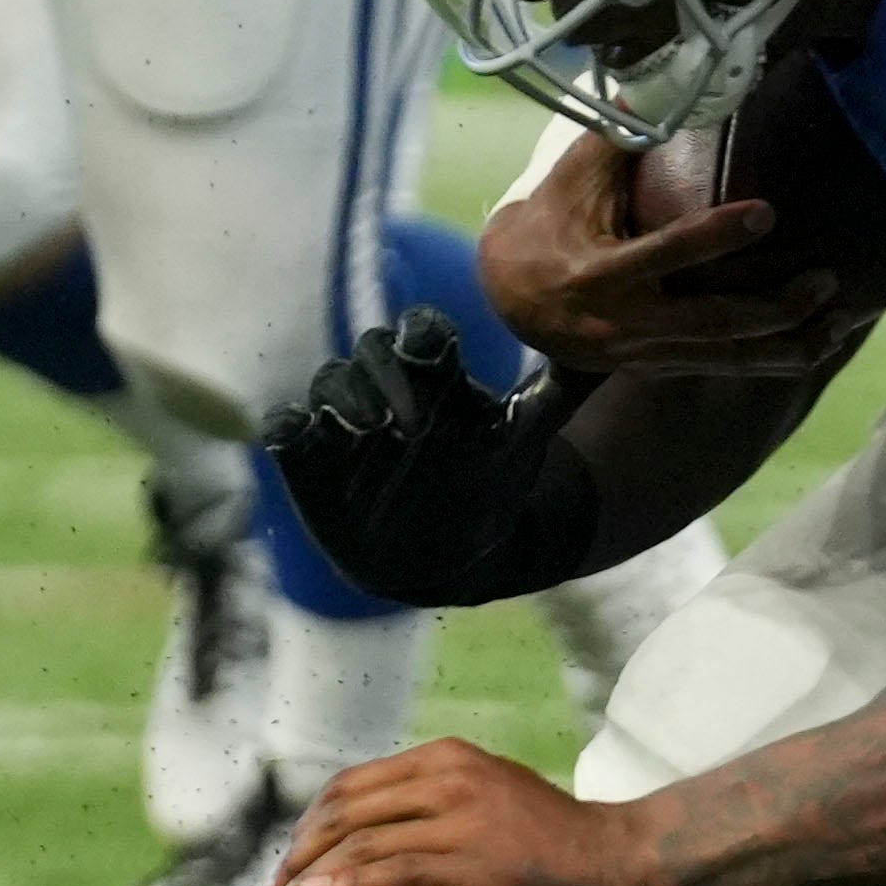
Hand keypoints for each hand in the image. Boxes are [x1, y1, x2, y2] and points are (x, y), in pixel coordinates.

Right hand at [256, 308, 595, 607]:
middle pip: (371, 351)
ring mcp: (343, 421)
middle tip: (409, 413)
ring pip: (328, 382)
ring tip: (371, 429)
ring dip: (343, 398)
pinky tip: (302, 435)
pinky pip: (284, 428)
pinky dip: (288, 427)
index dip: (424, 335)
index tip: (437, 353)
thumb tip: (601, 354)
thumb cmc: (487, 487)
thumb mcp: (524, 443)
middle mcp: (386, 388)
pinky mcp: (308, 458)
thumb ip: (556, 396)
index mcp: (435, 375)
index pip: (422, 331)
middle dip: (385, 372)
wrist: (444, 554)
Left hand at [260, 737, 648, 885]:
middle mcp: (447, 776)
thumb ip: (434, 809)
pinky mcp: (469, 862)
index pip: (350, 787)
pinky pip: (387, 871)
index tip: (287, 869)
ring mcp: (459, 817)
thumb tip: (374, 843)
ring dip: (303, 882)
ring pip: (355, 844)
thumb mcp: (487, 804)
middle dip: (294, 856)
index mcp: (446, 757)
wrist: (622, 864)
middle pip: (341, 811)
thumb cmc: (556, 846)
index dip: (307, 828)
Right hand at [477, 127, 854, 378]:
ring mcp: (642, 354)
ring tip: (839, 321)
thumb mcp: (570, 178)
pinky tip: (813, 344)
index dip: (716, 237)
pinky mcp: (657, 368)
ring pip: (725, 358)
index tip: (768, 212)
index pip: (666, 255)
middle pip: (712, 323)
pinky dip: (769, 360)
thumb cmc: (548, 224)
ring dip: (786, 344)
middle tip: (825, 279)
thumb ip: (620, 136)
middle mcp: (625, 323)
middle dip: (774, 308)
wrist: (506, 298)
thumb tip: (664, 79)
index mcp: (600, 274)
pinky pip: (722, 369)